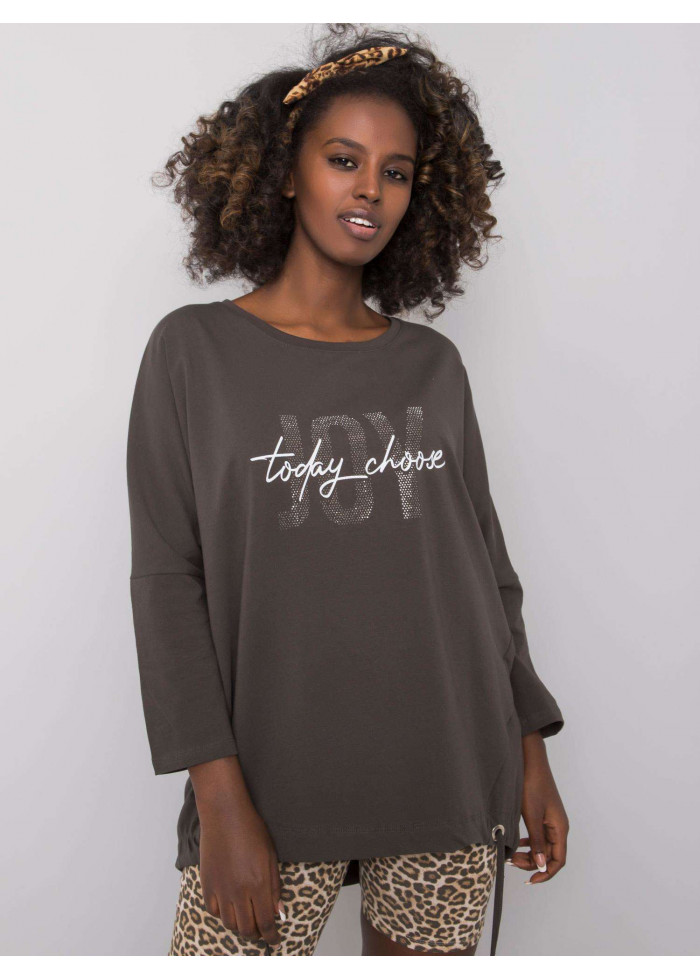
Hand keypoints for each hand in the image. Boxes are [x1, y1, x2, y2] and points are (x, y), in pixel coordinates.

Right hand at [189, 756, 282, 947]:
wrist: (225, 814)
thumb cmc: (251, 830)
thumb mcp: (270, 856)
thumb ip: (274, 886)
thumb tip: (278, 911)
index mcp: (259, 884)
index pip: (266, 922)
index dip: (271, 936)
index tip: (275, 939)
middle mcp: (239, 891)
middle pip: (247, 928)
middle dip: (257, 934)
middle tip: (262, 930)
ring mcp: (221, 889)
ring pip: (230, 923)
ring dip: (240, 925)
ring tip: (247, 919)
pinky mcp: (207, 884)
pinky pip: (214, 911)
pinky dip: (223, 914)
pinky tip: (230, 907)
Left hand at [509, 731, 568, 883]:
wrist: (530, 761)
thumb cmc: (532, 786)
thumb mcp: (532, 816)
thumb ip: (537, 842)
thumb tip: (542, 866)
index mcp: (560, 828)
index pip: (558, 860)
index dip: (546, 873)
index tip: (530, 880)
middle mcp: (558, 826)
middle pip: (550, 855)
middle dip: (533, 863)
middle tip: (512, 862)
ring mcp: (551, 820)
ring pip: (543, 846)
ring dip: (529, 853)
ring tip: (511, 855)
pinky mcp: (543, 814)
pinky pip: (538, 835)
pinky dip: (528, 843)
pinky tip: (516, 843)